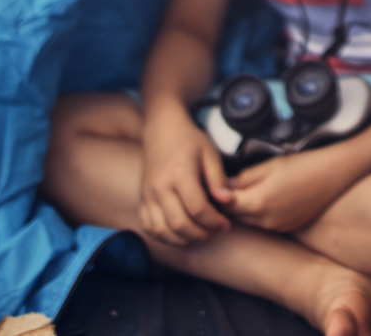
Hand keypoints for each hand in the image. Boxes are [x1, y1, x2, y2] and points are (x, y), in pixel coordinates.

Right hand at [139, 106, 233, 245]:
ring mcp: (148, 195)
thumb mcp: (210, 153)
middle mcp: (160, 186)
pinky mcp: (142, 200)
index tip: (226, 224)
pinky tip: (182, 234)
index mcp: (179, 173)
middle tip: (216, 232)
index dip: (214, 221)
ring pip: (163, 230)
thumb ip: (218, 179)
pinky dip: (165, 237)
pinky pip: (150, 227)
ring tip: (201, 234)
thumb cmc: (190, 142)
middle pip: (179, 223)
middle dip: (201, 234)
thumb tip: (227, 202)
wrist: (162, 131)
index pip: (197, 208)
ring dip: (184, 239)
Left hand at [226, 141, 370, 232]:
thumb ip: (244, 178)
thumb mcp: (268, 165)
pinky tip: (268, 199)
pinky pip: (266, 224)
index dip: (217, 197)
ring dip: (245, 211)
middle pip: (236, 217)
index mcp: (258, 202)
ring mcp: (278, 226)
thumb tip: (227, 187)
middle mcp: (266, 220)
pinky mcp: (289, 228)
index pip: (225, 205)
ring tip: (247, 193)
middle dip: (229, 205)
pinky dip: (261, 215)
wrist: (333, 174)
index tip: (212, 188)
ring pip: (251, 222)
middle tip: (225, 191)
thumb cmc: (302, 165)